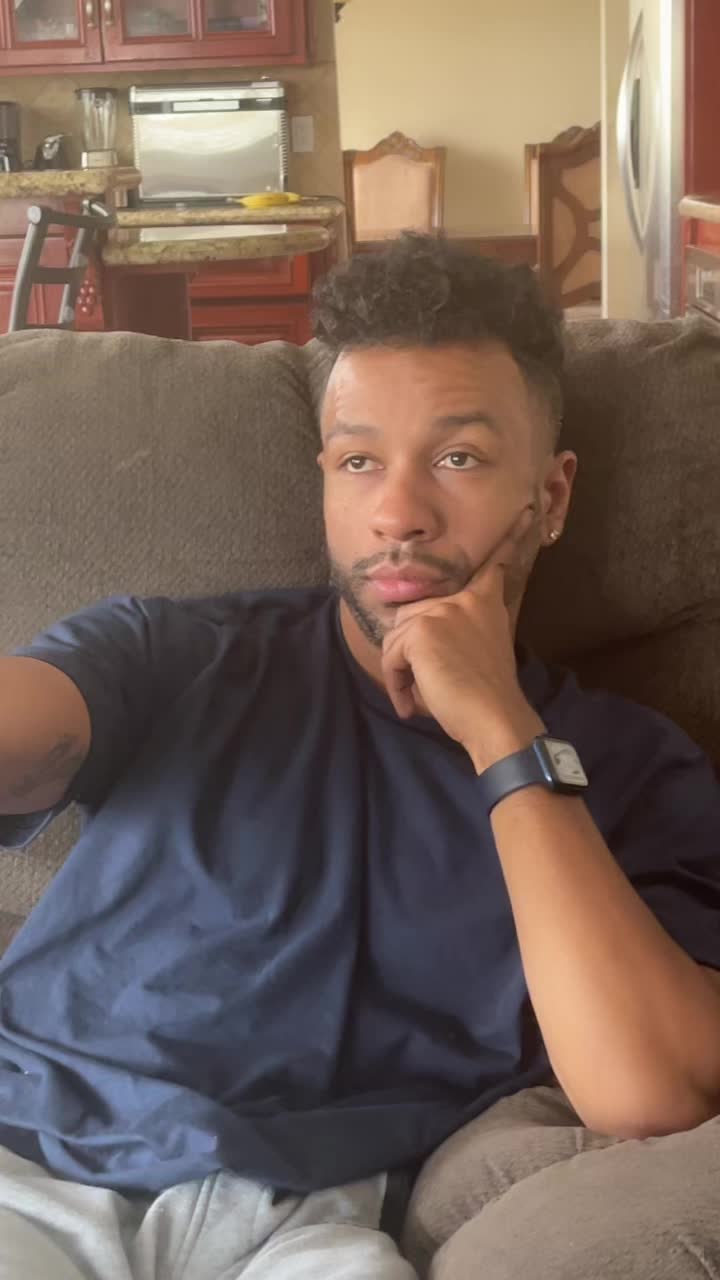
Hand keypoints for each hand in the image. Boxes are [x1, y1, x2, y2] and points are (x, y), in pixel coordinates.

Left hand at [380, 506, 544, 771]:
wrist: (493, 717)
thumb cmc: (484, 695)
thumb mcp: (475, 651)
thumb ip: (453, 630)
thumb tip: (411, 636)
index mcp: (484, 602)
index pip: (496, 563)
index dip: (512, 538)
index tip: (528, 512)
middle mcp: (464, 599)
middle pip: (413, 615)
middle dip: (407, 653)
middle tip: (423, 688)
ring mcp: (441, 611)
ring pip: (397, 638)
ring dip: (400, 673)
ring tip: (418, 699)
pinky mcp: (421, 631)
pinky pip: (391, 655)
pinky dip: (396, 682)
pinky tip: (413, 702)